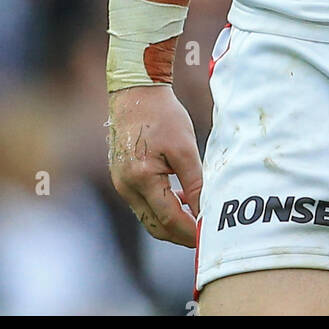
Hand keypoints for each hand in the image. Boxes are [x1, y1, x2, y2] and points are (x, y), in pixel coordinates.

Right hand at [107, 85, 203, 244]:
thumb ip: (195, 182)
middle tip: (204, 235)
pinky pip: (143, 202)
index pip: (168, 219)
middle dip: (180, 234)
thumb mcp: (185, 147)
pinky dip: (162, 207)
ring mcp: (121, 183)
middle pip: (155, 225)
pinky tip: (181, 198)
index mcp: (140, 179)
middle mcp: (126, 186)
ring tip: (197, 217)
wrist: (136, 91)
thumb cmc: (162, 115)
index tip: (208, 237)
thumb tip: (206, 211)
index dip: (190, 232)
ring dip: (171, 221)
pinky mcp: (122, 176)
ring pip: (148, 216)